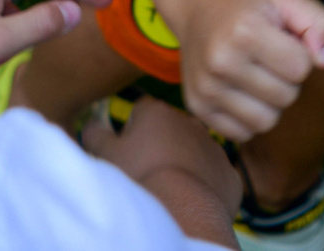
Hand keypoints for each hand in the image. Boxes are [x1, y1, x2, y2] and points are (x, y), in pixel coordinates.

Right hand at [83, 99, 240, 242]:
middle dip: (160, 146)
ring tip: (170, 189)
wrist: (182, 212)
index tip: (129, 153)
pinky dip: (205, 186)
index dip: (132, 132)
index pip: (141, 112)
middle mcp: (190, 123)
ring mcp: (214, 148)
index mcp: (157, 112)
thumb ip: (96, 133)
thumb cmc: (140, 178)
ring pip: (195, 152)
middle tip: (148, 173)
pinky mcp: (230, 175)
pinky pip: (214, 176)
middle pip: (170, 130)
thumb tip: (93, 123)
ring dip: (184, 164)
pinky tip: (192, 200)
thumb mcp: (106, 154)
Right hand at [170, 0, 323, 140]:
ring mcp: (205, 87)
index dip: (299, 54)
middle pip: (287, 97)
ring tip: (255, 74)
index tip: (280, 39)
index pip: (301, 68)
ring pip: (267, 122)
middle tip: (267, 56)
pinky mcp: (197, 107)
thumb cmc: (252, 7)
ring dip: (270, 102)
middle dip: (286, 79)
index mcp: (244, 31)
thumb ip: (320, 22)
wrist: (198, 6)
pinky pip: (244, 134)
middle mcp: (220, 61)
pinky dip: (248, 118)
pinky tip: (239, 90)